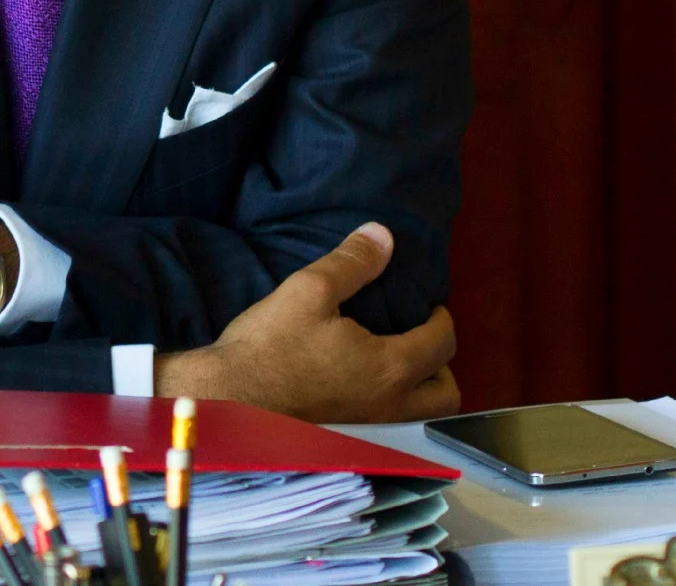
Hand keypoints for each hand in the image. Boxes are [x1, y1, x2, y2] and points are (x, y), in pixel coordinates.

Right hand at [154, 223, 458, 422]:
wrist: (229, 397)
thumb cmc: (272, 344)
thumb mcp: (310, 289)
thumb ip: (352, 262)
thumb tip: (384, 234)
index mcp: (390, 368)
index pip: (440, 344)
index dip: (440, 319)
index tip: (429, 305)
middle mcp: (391, 407)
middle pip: (446, 395)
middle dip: (441, 364)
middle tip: (419, 338)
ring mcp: (371, 430)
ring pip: (422, 419)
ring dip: (421, 391)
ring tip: (397, 364)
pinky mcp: (348, 441)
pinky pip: (393, 426)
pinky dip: (395, 406)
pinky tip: (364, 385)